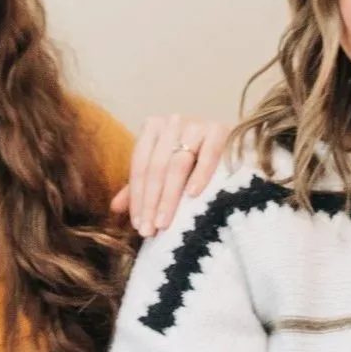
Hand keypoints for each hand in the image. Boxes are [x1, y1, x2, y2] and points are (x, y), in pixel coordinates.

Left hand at [110, 114, 228, 236]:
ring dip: (169, 196)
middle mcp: (172, 121)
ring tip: (164, 222)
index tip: (139, 225)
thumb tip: (115, 207)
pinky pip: (208, 154)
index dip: (137, 197)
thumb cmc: (195, 160)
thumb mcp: (165, 171)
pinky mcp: (220, 129)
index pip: (139, 165)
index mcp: (153, 127)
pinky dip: (200, 174)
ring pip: (177, 164)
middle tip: (149, 230)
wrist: (235, 143)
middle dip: (150, 201)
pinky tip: (193, 195)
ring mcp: (197, 124)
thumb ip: (140, 186)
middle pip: (155, 167)